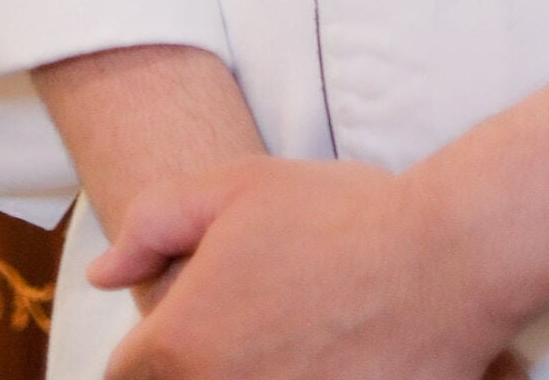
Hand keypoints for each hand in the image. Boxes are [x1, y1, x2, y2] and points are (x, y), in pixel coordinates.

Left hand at [92, 153, 524, 379]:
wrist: (444, 263)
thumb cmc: (340, 218)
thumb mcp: (235, 187)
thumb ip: (153, 225)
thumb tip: (104, 273)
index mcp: (181, 347)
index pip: (130, 372)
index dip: (161, 342)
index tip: (203, 320)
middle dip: (206, 362)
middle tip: (260, 327)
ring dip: (255, 376)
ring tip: (300, 345)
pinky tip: (327, 363)